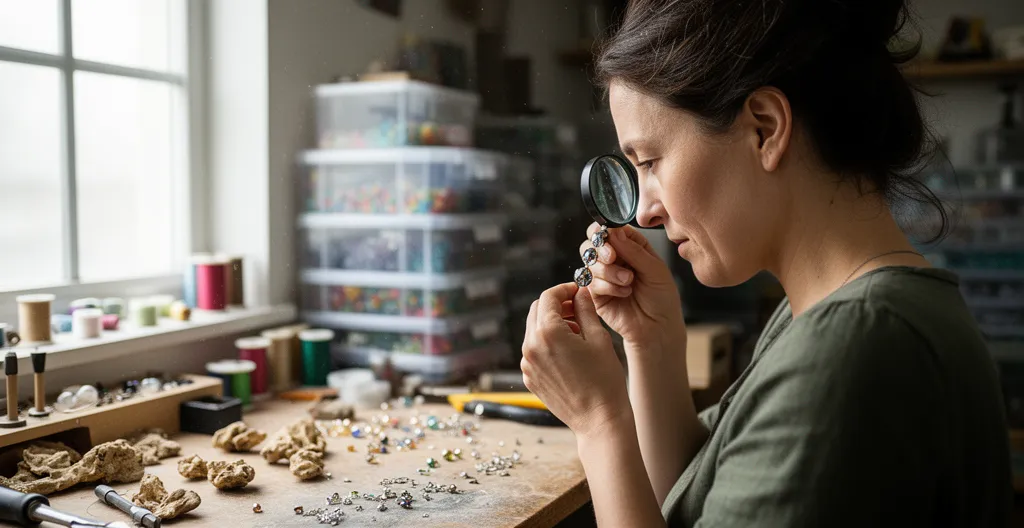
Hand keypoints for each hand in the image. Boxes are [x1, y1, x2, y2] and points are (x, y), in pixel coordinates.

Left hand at [521, 283, 629, 437]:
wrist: (598, 420)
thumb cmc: (604, 380)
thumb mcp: (598, 338)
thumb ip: (585, 310)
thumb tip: (580, 292)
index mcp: (548, 333)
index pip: (548, 297)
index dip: (564, 289)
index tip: (577, 291)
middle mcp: (531, 347)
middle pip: (537, 310)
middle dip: (556, 304)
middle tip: (577, 308)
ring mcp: (528, 364)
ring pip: (534, 330)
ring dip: (552, 324)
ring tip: (577, 333)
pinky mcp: (530, 378)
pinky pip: (534, 350)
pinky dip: (547, 344)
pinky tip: (569, 352)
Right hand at [579, 223, 685, 348]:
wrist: (657, 328)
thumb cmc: (662, 298)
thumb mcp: (655, 269)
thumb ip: (634, 250)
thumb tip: (613, 230)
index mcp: (631, 247)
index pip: (610, 229)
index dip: (605, 230)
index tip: (610, 236)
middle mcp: (615, 259)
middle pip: (592, 243)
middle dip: (601, 249)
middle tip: (613, 258)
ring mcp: (603, 276)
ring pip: (590, 262)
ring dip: (608, 271)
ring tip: (628, 282)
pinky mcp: (595, 294)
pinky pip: (590, 282)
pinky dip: (606, 286)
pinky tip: (623, 293)